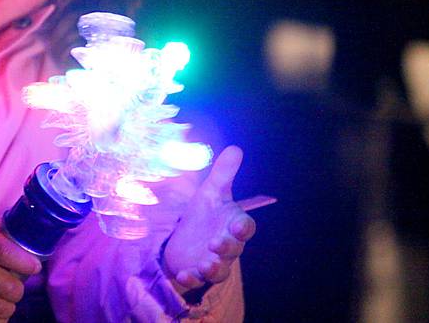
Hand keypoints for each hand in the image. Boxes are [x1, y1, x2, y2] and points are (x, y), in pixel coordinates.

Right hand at [0, 221, 40, 322]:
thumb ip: (6, 235)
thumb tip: (37, 241)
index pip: (7, 254)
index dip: (26, 264)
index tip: (34, 268)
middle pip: (9, 287)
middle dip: (19, 289)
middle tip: (16, 285)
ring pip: (2, 307)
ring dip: (10, 305)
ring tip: (6, 298)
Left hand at [162, 146, 255, 292]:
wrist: (186, 237)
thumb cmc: (206, 213)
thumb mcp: (212, 191)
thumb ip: (224, 173)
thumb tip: (236, 148)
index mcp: (233, 224)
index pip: (245, 227)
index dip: (244, 227)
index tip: (238, 225)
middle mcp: (227, 245)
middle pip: (233, 249)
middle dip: (226, 247)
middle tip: (215, 243)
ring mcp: (213, 261)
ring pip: (219, 270)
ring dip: (213, 268)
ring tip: (204, 265)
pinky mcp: (196, 272)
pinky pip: (197, 280)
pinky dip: (191, 278)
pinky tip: (184, 274)